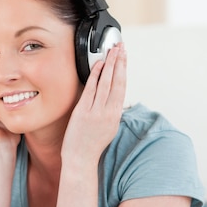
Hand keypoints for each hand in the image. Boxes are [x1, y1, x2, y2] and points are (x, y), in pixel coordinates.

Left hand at [62, 43, 126, 162]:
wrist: (81, 159)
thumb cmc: (92, 145)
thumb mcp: (108, 127)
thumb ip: (111, 111)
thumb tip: (113, 96)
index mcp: (116, 115)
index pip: (122, 87)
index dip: (124, 70)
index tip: (125, 56)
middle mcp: (108, 112)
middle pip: (117, 81)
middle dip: (119, 62)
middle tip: (121, 47)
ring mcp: (96, 112)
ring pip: (106, 83)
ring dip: (110, 64)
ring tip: (112, 50)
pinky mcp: (83, 112)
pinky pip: (91, 89)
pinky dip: (96, 75)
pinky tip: (98, 64)